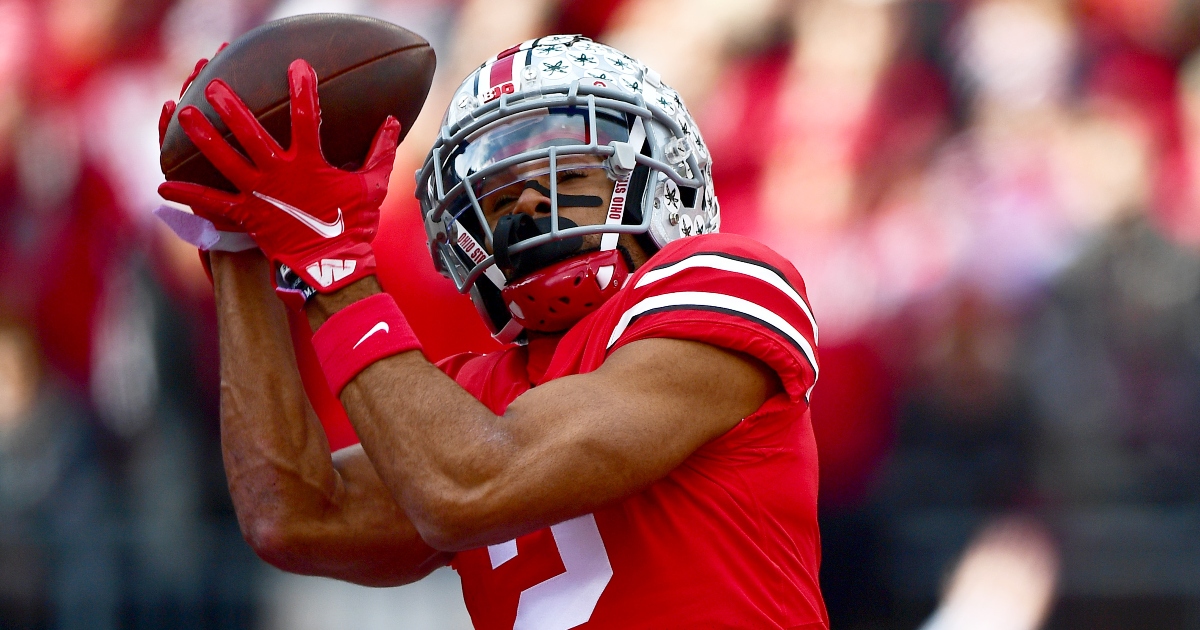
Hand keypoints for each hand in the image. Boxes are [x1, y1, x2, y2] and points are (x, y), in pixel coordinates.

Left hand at [158, 59, 400, 296]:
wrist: (333, 267)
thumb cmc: (354, 226)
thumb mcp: (373, 186)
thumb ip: (380, 151)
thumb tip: (391, 121)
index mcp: (310, 163)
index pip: (306, 117)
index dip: (303, 89)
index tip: (297, 65)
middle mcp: (279, 174)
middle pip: (250, 132)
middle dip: (231, 107)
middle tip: (214, 86)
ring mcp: (260, 194)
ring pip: (225, 160)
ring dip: (204, 137)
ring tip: (185, 113)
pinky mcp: (247, 215)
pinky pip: (213, 204)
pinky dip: (188, 196)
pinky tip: (164, 187)